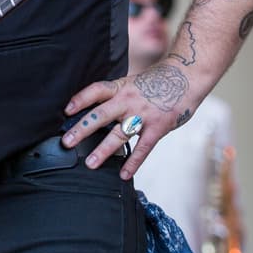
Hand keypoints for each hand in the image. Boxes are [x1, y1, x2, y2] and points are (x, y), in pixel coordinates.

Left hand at [62, 60, 193, 180]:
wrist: (186, 77)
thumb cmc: (157, 82)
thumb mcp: (133, 83)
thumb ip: (118, 97)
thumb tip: (97, 111)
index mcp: (121, 88)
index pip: (96, 91)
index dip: (81, 99)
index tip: (66, 110)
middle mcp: (128, 100)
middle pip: (101, 115)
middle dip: (82, 129)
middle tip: (66, 143)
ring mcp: (143, 114)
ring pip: (119, 134)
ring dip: (103, 150)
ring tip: (90, 164)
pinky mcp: (158, 127)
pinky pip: (143, 148)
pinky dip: (133, 162)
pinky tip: (124, 175)